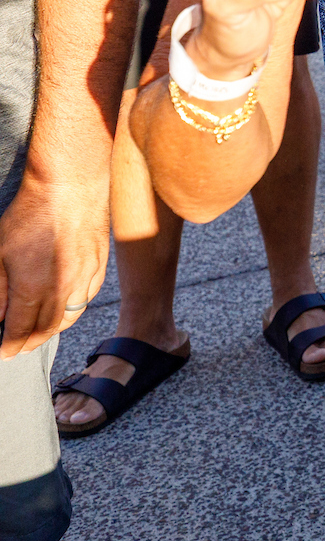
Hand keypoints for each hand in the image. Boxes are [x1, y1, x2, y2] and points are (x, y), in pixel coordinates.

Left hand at [0, 168, 109, 357]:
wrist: (70, 187)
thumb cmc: (30, 216)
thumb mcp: (0, 254)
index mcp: (32, 289)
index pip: (20, 332)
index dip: (9, 347)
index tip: (3, 352)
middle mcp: (61, 289)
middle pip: (46, 330)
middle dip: (29, 343)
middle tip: (17, 347)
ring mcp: (84, 278)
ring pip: (68, 317)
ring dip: (51, 330)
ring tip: (38, 332)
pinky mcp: (98, 266)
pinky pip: (85, 299)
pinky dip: (72, 311)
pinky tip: (63, 308)